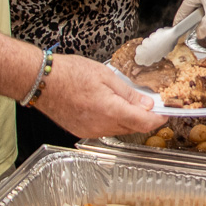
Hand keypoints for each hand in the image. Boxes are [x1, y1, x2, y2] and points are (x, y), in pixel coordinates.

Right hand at [36, 53, 165, 135]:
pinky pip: (104, 130)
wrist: (41, 81)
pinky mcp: (81, 131)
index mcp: (110, 110)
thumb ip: (129, 93)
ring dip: (127, 120)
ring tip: (127, 102)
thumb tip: (146, 104)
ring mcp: (90, 131)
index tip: (164, 113)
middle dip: (143, 118)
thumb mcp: (105, 76)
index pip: (143, 123)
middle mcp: (101, 125)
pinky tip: (109, 108)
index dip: (158, 119)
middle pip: (132, 128)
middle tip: (149, 104)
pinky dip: (112, 122)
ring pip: (119, 130)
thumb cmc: (69, 73)